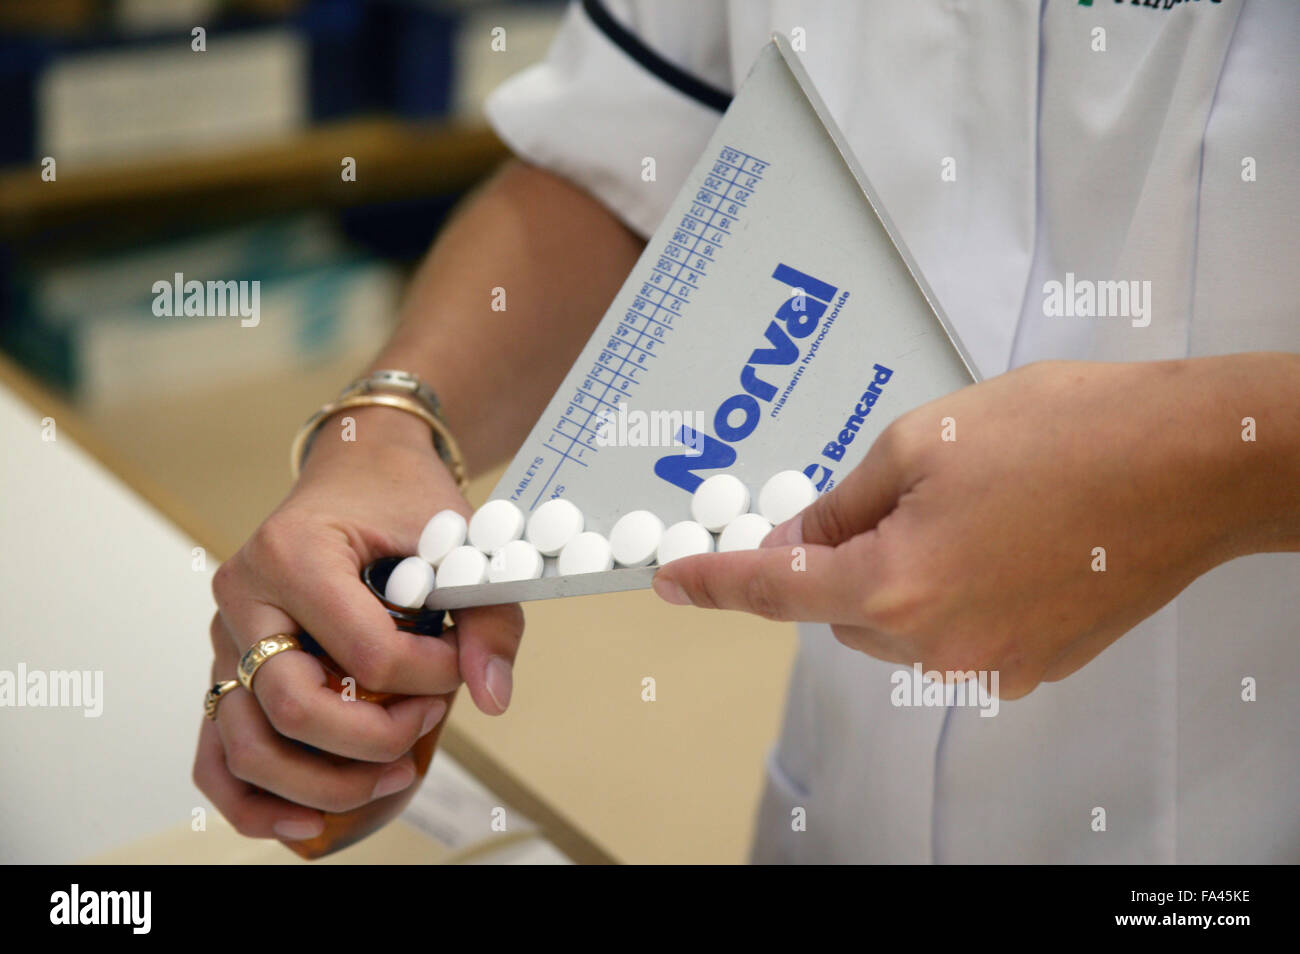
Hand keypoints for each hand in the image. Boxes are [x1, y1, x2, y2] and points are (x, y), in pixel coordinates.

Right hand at [193, 405, 523, 840]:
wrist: (357, 470)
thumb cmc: (401, 501)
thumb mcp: (457, 541)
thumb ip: (487, 616)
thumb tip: (492, 695)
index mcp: (294, 553)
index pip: (363, 650)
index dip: (426, 677)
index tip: (458, 668)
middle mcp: (244, 598)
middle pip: (290, 706)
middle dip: (371, 739)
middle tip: (427, 722)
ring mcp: (225, 639)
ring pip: (245, 744)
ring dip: (320, 783)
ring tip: (390, 777)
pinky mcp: (226, 671)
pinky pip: (216, 752)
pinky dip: (254, 800)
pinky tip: (308, 820)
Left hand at [652, 359, 1267, 698]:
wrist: (1191, 462)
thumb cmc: (1064, 433)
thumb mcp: (922, 442)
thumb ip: (844, 503)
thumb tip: (799, 539)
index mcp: (895, 586)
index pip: (776, 591)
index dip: (716, 583)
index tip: (672, 583)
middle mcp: (936, 645)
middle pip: (841, 609)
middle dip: (843, 557)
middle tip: (896, 492)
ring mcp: (990, 664)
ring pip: (897, 626)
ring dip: (901, 576)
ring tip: (972, 507)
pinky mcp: (1033, 665)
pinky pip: (956, 635)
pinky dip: (953, 594)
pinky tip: (1003, 540)